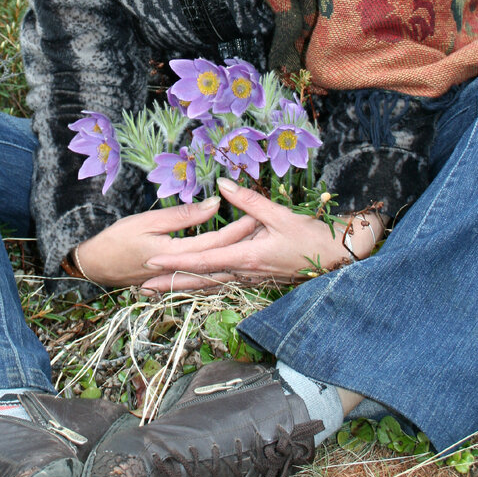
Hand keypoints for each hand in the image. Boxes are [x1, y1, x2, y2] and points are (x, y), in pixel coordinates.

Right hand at [75, 195, 257, 286]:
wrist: (95, 267)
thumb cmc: (117, 240)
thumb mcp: (147, 221)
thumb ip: (183, 216)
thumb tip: (214, 204)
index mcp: (176, 255)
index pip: (217, 242)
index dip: (239, 228)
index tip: (257, 213)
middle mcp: (182, 272)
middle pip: (223, 259)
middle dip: (246, 243)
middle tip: (267, 227)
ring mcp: (179, 281)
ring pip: (219, 273)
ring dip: (240, 258)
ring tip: (259, 243)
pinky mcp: (176, 283)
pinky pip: (207, 279)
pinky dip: (225, 270)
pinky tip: (236, 265)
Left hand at [138, 177, 383, 292]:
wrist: (337, 259)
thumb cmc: (311, 236)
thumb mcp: (280, 215)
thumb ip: (249, 201)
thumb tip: (224, 185)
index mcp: (245, 257)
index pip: (202, 262)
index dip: (173, 263)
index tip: (149, 263)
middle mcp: (244, 273)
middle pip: (199, 281)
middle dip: (169, 284)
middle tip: (140, 287)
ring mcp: (250, 280)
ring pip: (210, 286)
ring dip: (183, 288)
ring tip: (157, 291)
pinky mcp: (257, 280)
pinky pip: (224, 285)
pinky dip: (204, 287)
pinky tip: (193, 286)